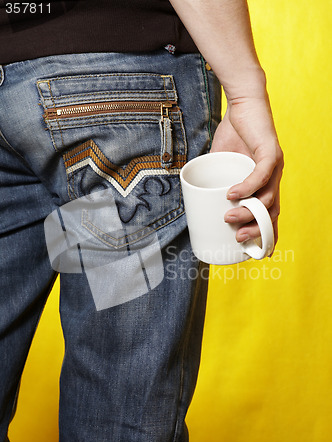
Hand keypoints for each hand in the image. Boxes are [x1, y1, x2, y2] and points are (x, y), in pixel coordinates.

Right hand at [210, 94, 283, 252]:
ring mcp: (275, 167)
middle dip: (257, 230)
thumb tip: (195, 199)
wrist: (243, 103)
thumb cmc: (233, 134)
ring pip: (267, 198)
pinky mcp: (271, 152)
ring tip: (228, 216)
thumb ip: (215, 181)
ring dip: (248, 211)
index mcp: (265, 185)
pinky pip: (261, 175)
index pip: (271, 216)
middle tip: (238, 238)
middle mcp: (274, 179)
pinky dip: (247, 187)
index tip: (254, 251)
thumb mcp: (222, 164)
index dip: (266, 235)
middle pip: (272, 213)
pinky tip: (232, 194)